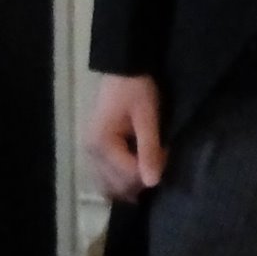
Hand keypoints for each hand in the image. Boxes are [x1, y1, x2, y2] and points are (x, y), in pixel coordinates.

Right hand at [85, 74, 165, 202]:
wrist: (123, 69)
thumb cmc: (137, 90)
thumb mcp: (147, 118)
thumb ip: (149, 150)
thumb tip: (152, 183)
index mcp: (102, 144)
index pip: (128, 176)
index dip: (151, 171)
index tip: (167, 155)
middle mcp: (90, 152)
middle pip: (116, 185)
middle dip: (141, 180)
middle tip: (159, 160)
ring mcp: (89, 153)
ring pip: (108, 184)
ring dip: (130, 183)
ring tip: (150, 165)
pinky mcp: (94, 150)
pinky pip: (105, 175)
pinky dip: (121, 178)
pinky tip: (137, 169)